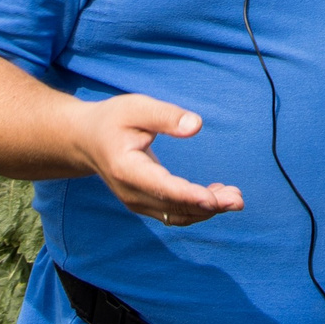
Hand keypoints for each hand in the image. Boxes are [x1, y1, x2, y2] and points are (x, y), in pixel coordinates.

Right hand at [72, 94, 244, 226]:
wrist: (86, 140)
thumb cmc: (112, 120)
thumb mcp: (136, 108)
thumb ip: (166, 116)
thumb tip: (197, 125)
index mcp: (126, 169)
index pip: (161, 188)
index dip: (188, 195)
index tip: (214, 199)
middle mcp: (131, 193)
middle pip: (174, 206)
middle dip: (208, 205)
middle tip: (238, 199)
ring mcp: (137, 202)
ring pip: (177, 215)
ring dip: (207, 210)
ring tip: (235, 198)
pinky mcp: (145, 204)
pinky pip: (174, 213)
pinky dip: (197, 209)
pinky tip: (217, 196)